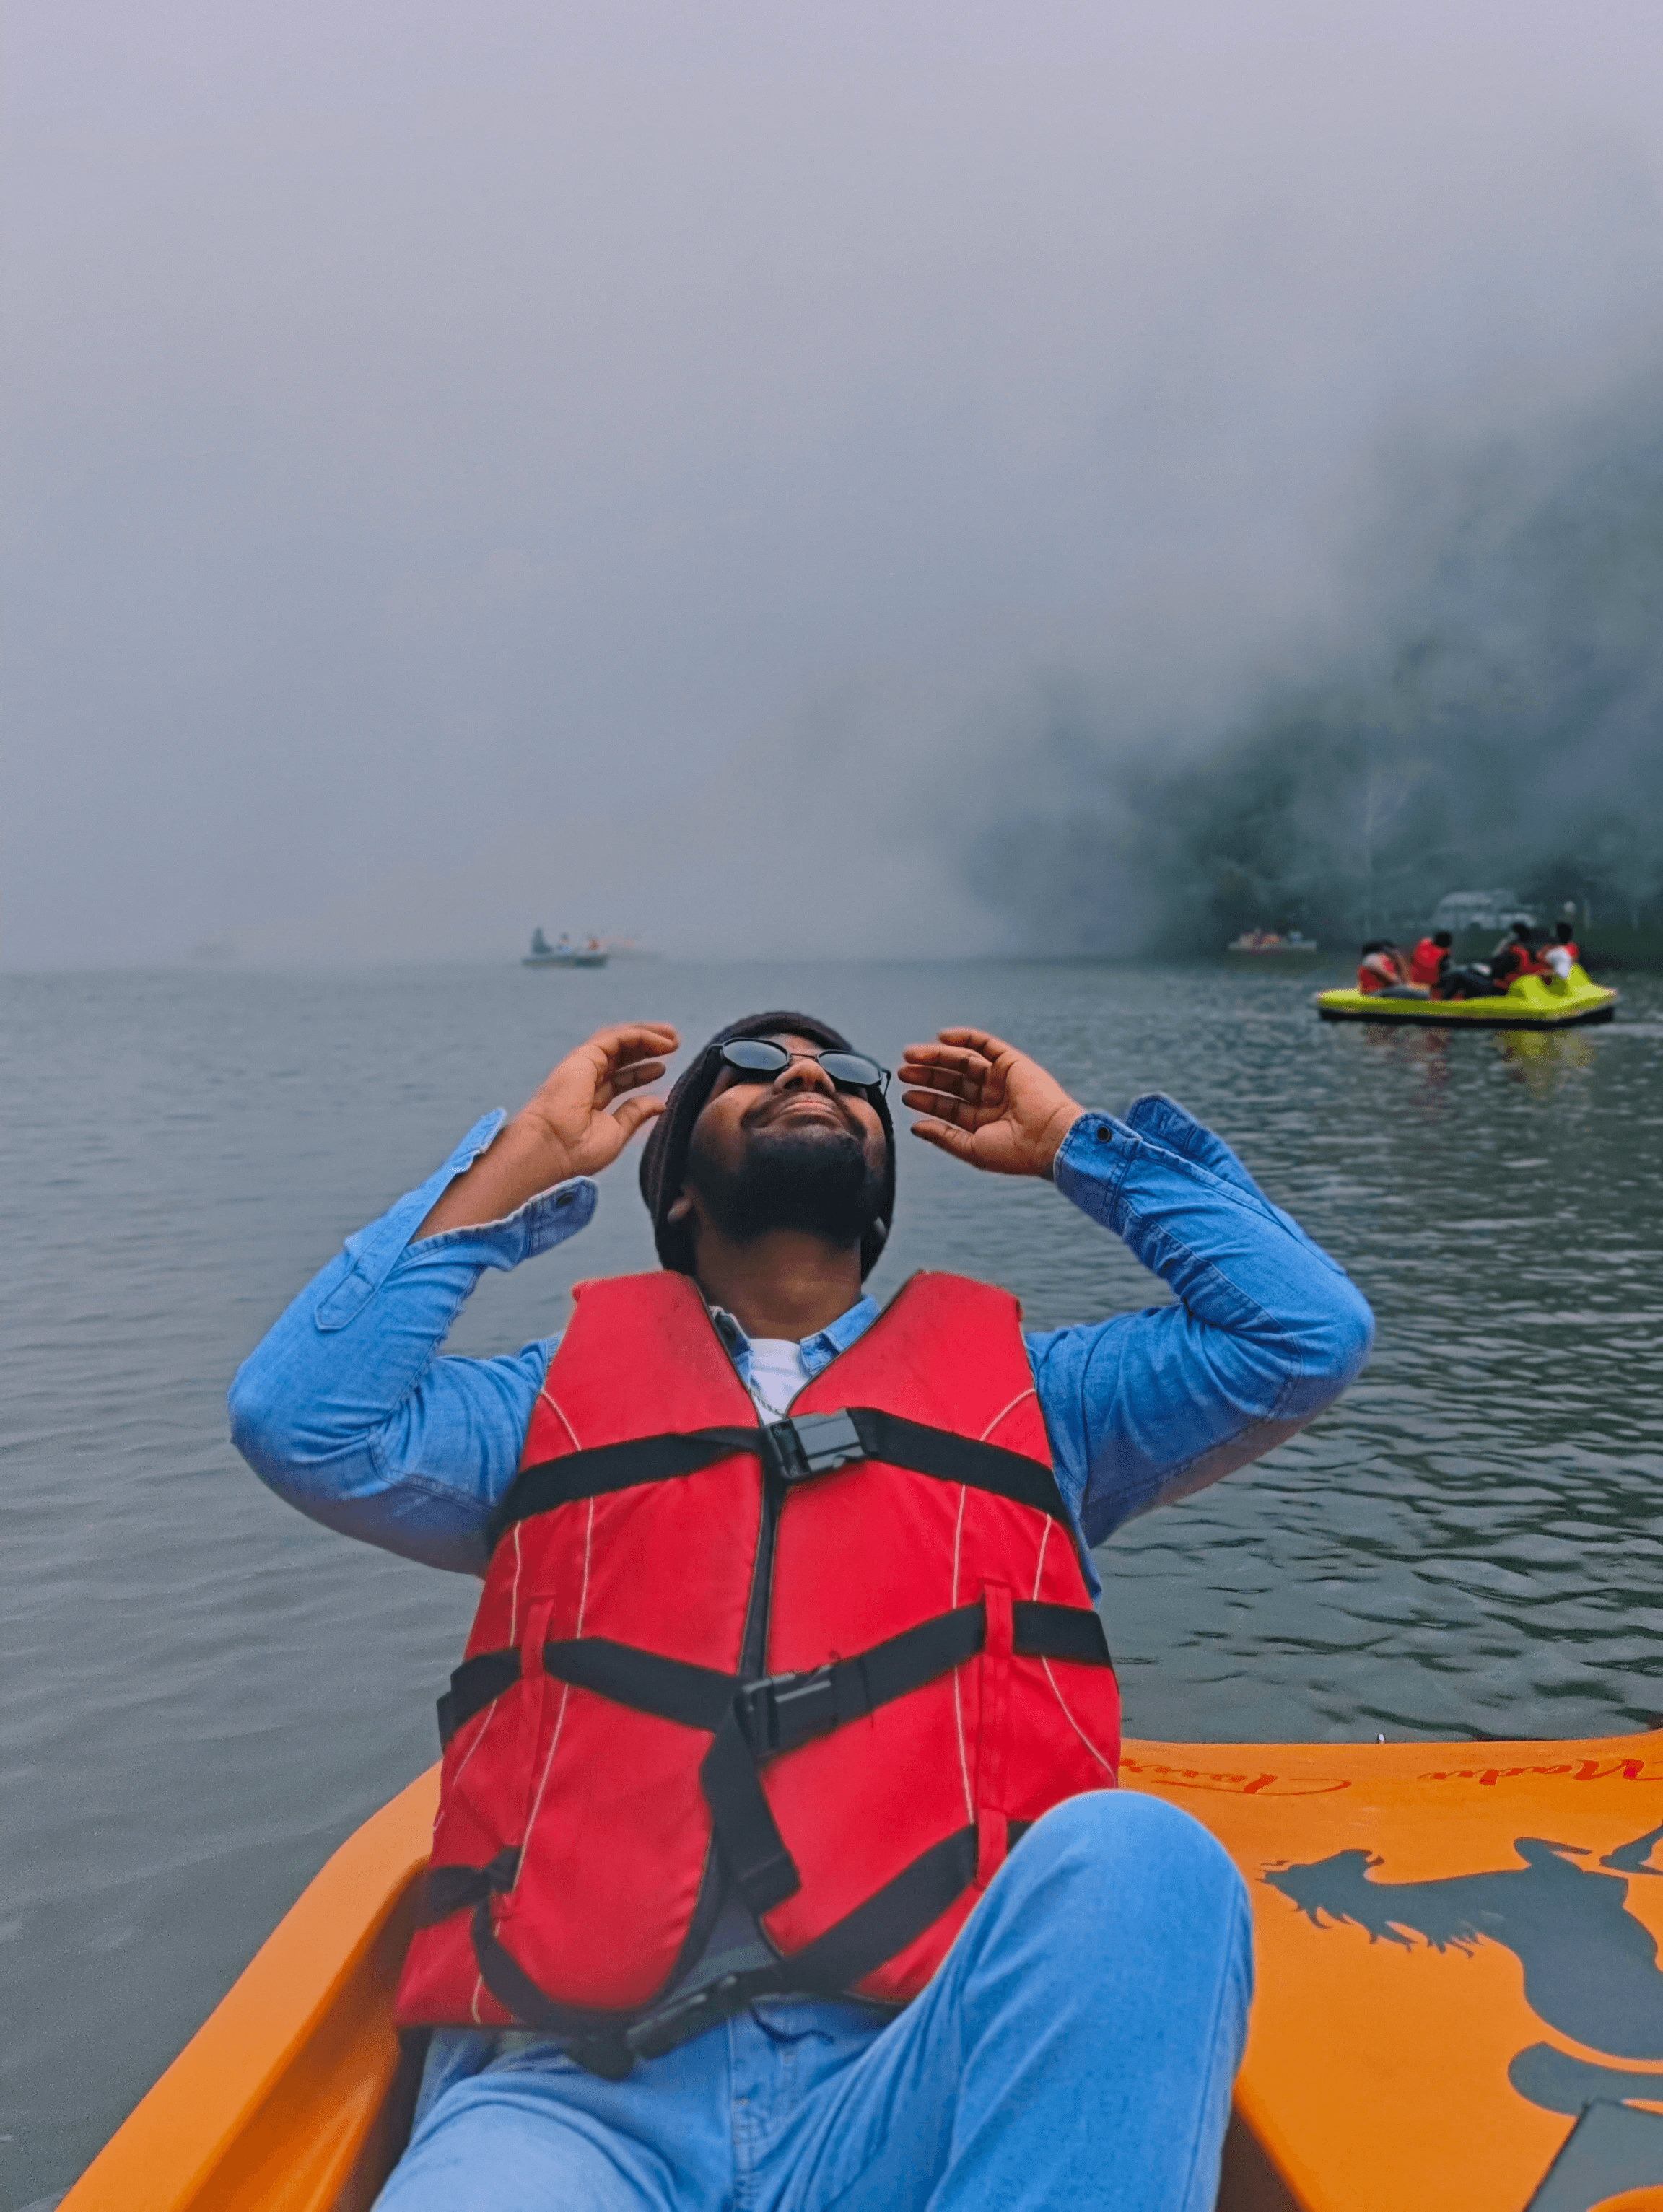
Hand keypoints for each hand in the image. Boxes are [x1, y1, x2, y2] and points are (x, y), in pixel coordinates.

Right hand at [516, 1022, 679, 1182]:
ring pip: (620, 1041)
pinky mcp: (585, 1057)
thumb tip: (660, 1102)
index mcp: (591, 1099)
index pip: (620, 1078)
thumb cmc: (577, 1150)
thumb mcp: (616, 1133)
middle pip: (621, 1055)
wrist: (552, 1149)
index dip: (642, 1071)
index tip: (663, 1069)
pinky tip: (663, 1041)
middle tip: (674, 1043)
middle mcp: (586, 1079)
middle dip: (647, 1047)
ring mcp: (584, 1066)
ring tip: (673, 1037)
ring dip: (647, 1035)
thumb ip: (636, 1114)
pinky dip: (641, 1036)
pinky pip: (618, 1039)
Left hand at [898, 1027, 1082, 1177]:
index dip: (927, 1100)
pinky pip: (985, 1045)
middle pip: (953, 1082)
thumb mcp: (971, 1148)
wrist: (1050, 1139)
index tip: (906, 1096)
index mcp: (986, 1121)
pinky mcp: (1012, 1062)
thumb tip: (916, 1128)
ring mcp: (1002, 1079)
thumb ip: (943, 1137)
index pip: (950, 1107)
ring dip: (937, 1056)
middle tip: (903, 1072)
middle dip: (928, 1076)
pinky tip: (941, 1038)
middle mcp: (993, 1098)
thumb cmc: (1015, 1152)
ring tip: (911, 1056)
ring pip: (964, 1062)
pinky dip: (964, 1038)